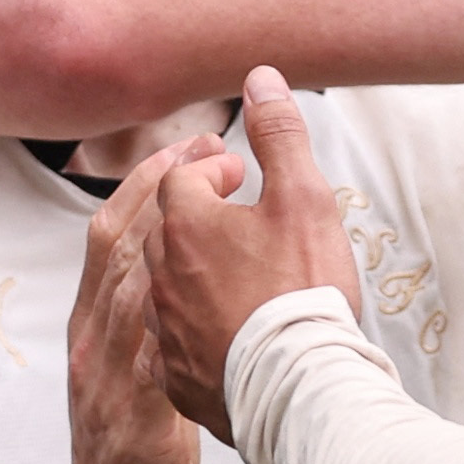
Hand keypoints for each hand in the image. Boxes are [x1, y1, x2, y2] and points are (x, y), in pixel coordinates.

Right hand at [59, 143, 208, 463]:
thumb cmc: (137, 460)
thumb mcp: (140, 378)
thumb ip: (154, 326)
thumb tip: (191, 274)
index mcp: (96, 330)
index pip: (114, 235)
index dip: (151, 184)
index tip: (194, 145)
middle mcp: (94, 345)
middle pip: (115, 245)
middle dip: (161, 186)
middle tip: (210, 143)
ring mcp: (108, 383)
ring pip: (126, 289)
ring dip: (171, 233)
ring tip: (217, 191)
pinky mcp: (136, 425)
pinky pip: (145, 360)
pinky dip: (168, 317)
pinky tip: (203, 280)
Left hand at [146, 66, 361, 442]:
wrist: (298, 386)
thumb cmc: (303, 289)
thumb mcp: (304, 197)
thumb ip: (280, 135)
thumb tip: (260, 78)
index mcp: (185, 223)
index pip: (182, 176)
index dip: (211, 168)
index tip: (240, 175)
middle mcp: (160, 272)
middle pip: (167, 228)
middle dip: (199, 215)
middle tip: (238, 216)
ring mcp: (163, 327)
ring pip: (165, 284)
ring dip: (193, 271)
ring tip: (234, 274)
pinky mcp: (173, 375)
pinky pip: (170, 342)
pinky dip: (190, 327)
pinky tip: (218, 331)